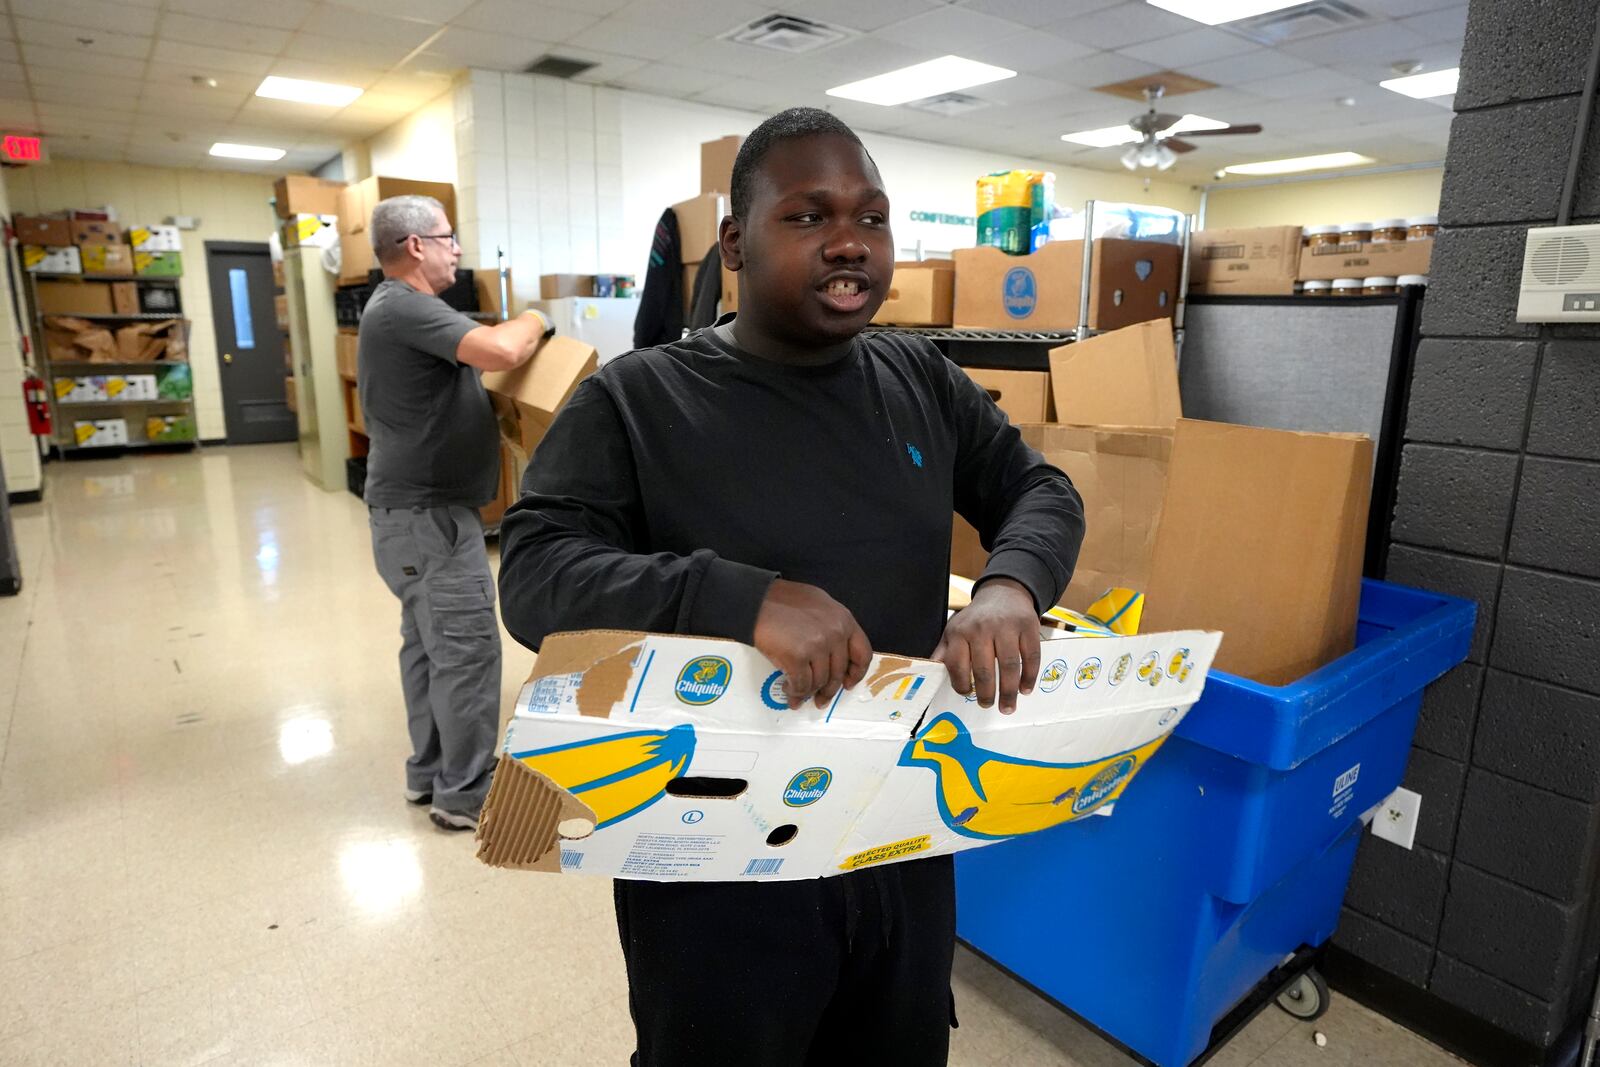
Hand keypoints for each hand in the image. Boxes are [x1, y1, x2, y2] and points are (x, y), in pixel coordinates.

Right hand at [753, 579, 872, 708]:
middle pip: (838, 673)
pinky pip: (801, 684)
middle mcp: (835, 633)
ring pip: (819, 681)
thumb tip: (835, 655)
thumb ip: (833, 626)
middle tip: (820, 699)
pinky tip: (789, 691)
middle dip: (828, 690)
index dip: (856, 673)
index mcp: (844, 620)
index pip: (862, 654)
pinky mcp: (798, 657)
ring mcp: (817, 645)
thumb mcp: (820, 605)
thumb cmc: (783, 601)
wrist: (755, 600)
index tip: (847, 683)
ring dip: (808, 692)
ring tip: (798, 694)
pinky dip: (795, 692)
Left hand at [934, 577, 1040, 714]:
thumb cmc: (976, 618)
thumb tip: (930, 674)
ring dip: (1009, 692)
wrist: (1003, 593)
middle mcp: (982, 629)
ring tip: (1007, 706)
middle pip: (985, 670)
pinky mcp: (1028, 627)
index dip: (960, 684)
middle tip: (987, 705)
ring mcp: (1007, 627)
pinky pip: (1031, 657)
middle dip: (986, 694)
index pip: (957, 665)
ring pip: (1009, 667)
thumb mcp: (954, 629)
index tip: (966, 694)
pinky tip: (1025, 689)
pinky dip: (1029, 677)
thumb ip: (944, 652)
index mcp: (960, 632)